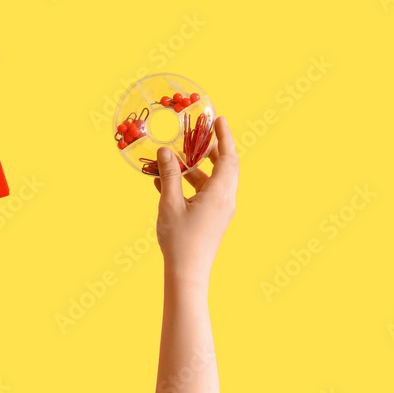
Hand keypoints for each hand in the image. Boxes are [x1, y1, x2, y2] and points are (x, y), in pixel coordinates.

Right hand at [153, 116, 239, 282]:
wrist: (187, 273)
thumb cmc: (180, 239)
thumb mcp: (170, 203)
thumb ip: (169, 175)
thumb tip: (165, 152)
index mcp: (219, 193)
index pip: (228, 157)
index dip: (224, 136)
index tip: (218, 119)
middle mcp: (225, 199)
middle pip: (225, 166)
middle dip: (211, 148)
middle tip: (197, 134)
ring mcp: (220, 210)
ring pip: (213, 180)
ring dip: (196, 168)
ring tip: (175, 160)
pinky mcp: (213, 219)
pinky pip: (205, 193)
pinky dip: (191, 184)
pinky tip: (166, 183)